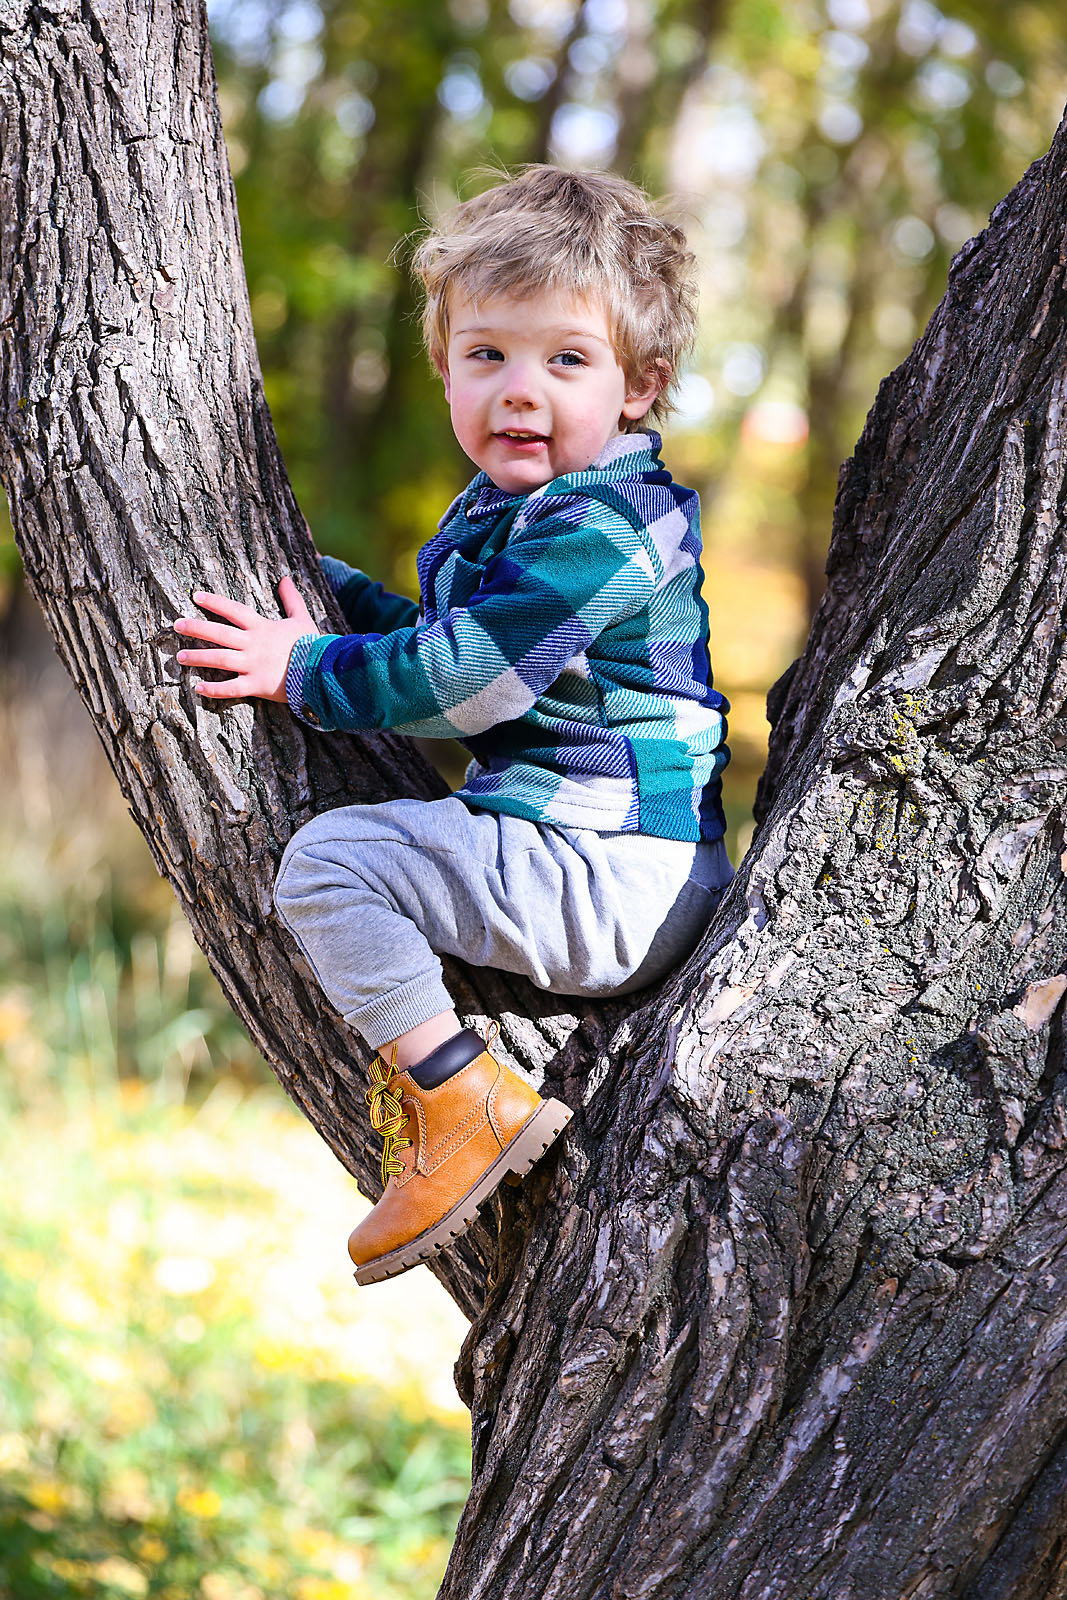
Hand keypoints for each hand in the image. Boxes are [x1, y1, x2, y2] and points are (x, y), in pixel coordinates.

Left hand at [174, 576, 317, 701]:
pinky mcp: (256, 685)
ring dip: (197, 657)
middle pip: (219, 633)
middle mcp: (253, 644)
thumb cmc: (313, 644)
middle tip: (176, 625)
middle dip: (196, 628)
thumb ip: (291, 599)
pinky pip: (230, 688)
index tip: (195, 596)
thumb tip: (285, 578)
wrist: (323, 670)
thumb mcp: (302, 618)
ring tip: (180, 656)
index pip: (233, 610)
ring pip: (219, 659)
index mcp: (262, 627)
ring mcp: (253, 665)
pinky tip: (197, 687)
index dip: (214, 602)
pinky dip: (213, 689)